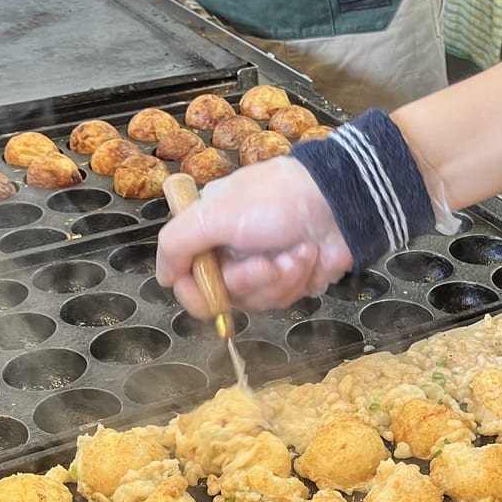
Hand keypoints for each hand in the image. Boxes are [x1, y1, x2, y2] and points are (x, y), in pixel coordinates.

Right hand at [156, 156, 353, 315]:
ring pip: (257, 301)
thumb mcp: (216, 213)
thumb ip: (178, 243)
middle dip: (250, 281)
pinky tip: (309, 255)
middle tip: (268, 263)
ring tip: (297, 253)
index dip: (198, 292)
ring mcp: (263, 267)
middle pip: (224, 296)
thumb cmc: (276, 200)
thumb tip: (162, 278)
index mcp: (208, 232)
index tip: (215, 291)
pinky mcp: (292, 278)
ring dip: (280, 279)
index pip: (187, 280)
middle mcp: (231, 252)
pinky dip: (298, 278)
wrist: (338, 202)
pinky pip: (284, 298)